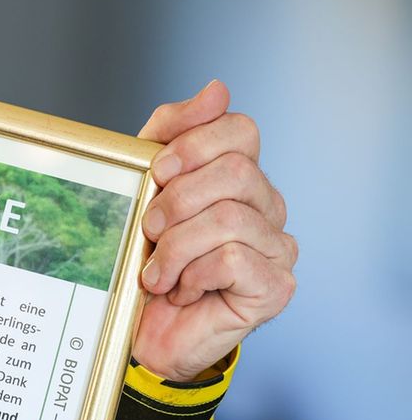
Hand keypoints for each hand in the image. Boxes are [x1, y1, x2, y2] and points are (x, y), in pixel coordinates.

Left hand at [132, 80, 296, 381]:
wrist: (141, 330)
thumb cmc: (144, 257)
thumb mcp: (143, 186)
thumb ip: (171, 134)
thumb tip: (217, 89)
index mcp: (240, 177)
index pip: (240, 130)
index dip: (194, 143)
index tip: (158, 168)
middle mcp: (268, 208)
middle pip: (237, 172)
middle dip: (177, 199)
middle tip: (149, 229)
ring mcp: (277, 248)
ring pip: (231, 219)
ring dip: (176, 246)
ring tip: (157, 271)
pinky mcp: (274, 288)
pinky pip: (233, 260)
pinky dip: (193, 275)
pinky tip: (180, 291)